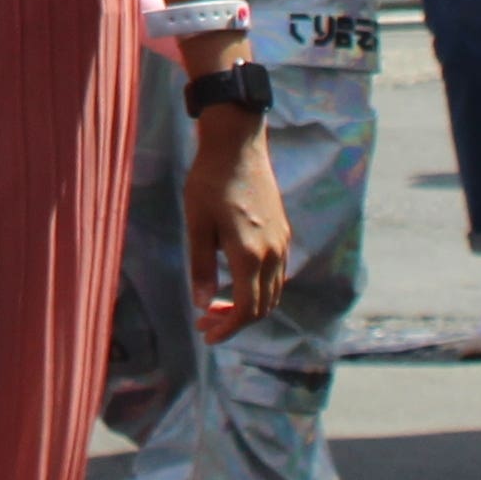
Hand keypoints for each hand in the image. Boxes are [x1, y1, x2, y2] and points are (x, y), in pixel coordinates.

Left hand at [185, 101, 292, 341]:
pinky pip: (276, 274)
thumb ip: (201, 266)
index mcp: (250, 255)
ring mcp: (282, 243)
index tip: (207, 334)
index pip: (247, 310)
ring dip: (248, 306)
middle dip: (235, 321)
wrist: (238, 145)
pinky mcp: (283, 232)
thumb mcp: (197, 223)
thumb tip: (202, 304)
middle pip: (263, 307)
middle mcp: (273, 254)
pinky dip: (258, 288)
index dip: (228, 328)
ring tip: (217, 305)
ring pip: (272, 292)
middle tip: (205, 321)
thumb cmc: (210, 180)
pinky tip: (235, 281)